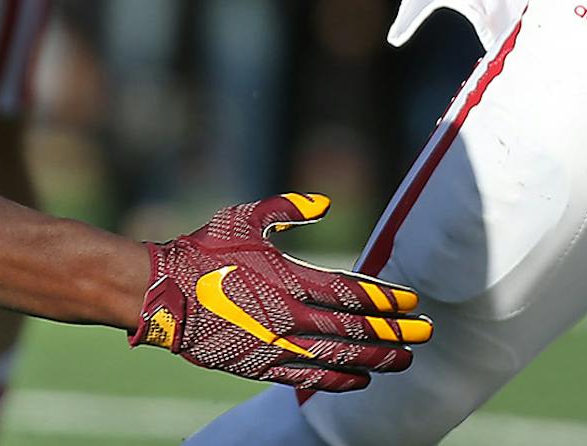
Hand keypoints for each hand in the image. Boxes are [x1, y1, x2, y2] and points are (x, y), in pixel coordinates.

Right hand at [132, 193, 430, 391]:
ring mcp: (274, 347)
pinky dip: (338, 380)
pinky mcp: (259, 366)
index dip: (385, 299)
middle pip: (354, 330)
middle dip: (393, 332)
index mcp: (288, 279)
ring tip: (404, 360)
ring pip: (337, 359)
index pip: (350, 294)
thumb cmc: (202, 249)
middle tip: (425, 334)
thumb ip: (289, 209)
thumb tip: (324, 205)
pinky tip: (362, 379)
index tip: (412, 301)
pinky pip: (307, 378)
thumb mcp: (245, 217)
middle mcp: (288, 317)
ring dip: (375, 359)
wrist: (161, 294)